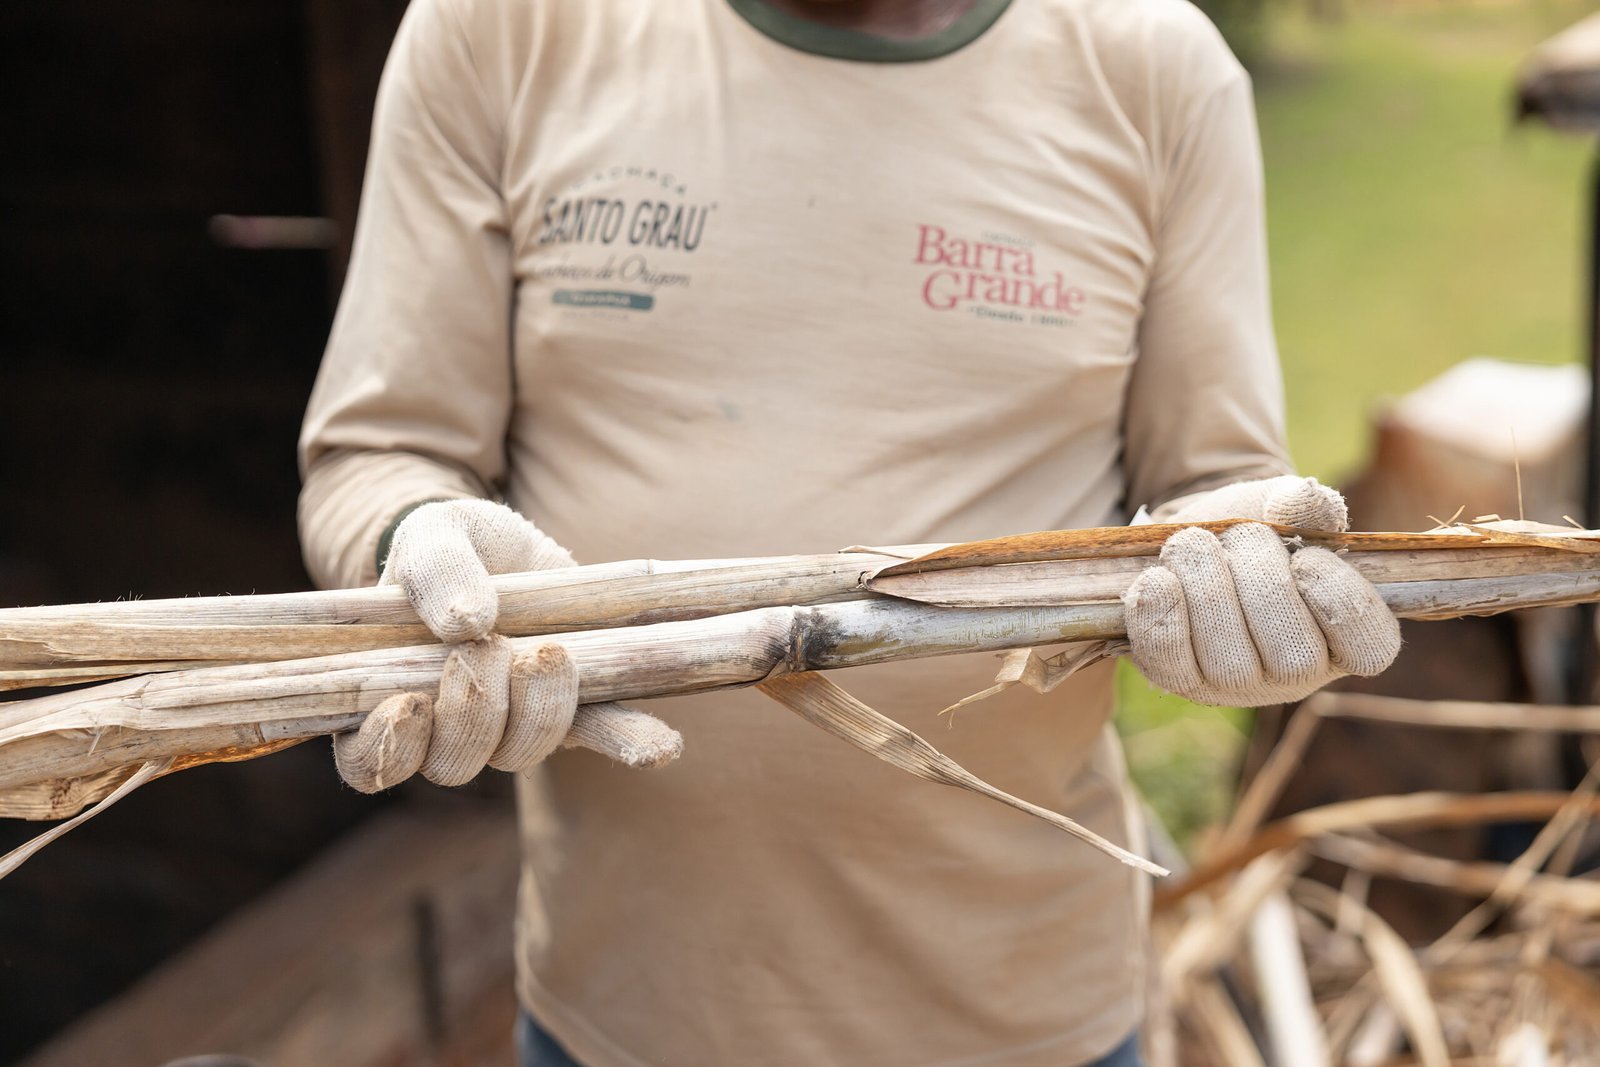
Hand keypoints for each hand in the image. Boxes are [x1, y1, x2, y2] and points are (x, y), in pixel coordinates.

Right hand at [334, 499, 680, 791]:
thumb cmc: (448, 548)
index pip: (370, 761)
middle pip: (453, 762)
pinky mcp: (574, 704)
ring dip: (537, 713)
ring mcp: (514, 723)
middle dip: (473, 714)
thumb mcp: (433, 541)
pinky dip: (629, 742)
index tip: (408, 704)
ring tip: (549, 654)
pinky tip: (662, 748)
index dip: (386, 747)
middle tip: (489, 651)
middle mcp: (448, 729)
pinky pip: (600, 733)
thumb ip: (436, 573)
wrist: (501, 542)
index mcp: (389, 700)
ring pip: (519, 753)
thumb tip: (466, 622)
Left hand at [1122, 476, 1400, 706]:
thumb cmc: (1251, 533)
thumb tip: (1306, 499)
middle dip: (1261, 579)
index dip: (1337, 596)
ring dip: (1207, 586)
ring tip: (1193, 544)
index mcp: (1342, 639)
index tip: (1306, 556)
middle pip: (1294, 655)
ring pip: (1229, 660)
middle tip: (1241, 537)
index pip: (1370, 646)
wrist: (1187, 541)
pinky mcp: (1177, 678)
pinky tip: (1159, 578)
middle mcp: (1294, 674)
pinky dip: (1162, 613)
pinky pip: (1170, 661)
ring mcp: (1233, 684)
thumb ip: (1303, 503)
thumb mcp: (1280, 508)